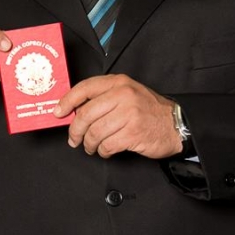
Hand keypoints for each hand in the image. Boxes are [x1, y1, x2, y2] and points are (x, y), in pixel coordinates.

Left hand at [54, 74, 182, 158]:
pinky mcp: (133, 133)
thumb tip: (75, 111)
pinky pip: (107, 145)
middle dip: (75, 130)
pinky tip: (106, 150)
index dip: (67, 101)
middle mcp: (123, 95)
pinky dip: (103, 151)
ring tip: (92, 147)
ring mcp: (129, 114)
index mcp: (119, 83)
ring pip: (94, 132)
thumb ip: (104, 98)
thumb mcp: (128, 94)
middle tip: (74, 139)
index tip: (58, 112)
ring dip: (89, 144)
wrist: (176, 124)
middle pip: (86, 114)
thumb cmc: (149, 111)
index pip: (85, 88)